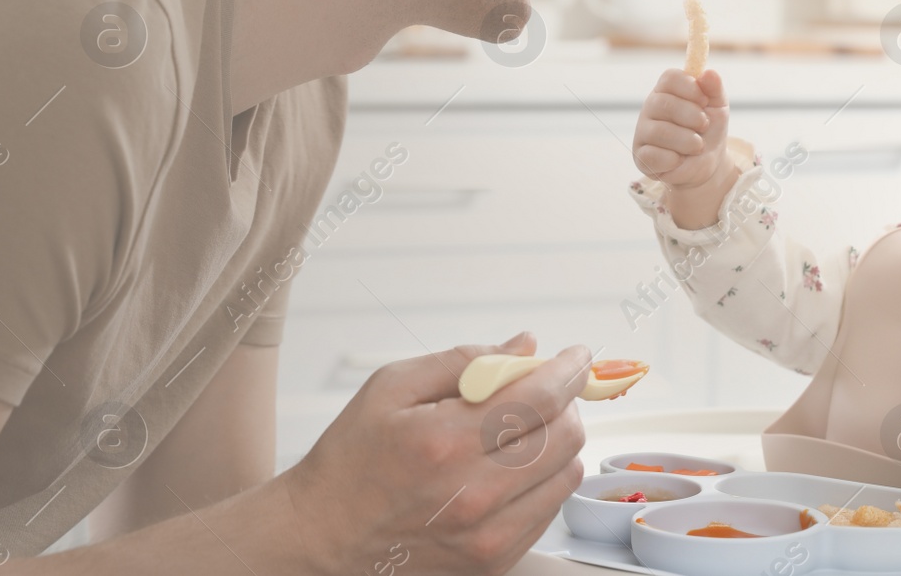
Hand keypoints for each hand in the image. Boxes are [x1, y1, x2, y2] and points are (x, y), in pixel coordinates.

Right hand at [278, 332, 589, 575]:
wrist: (324, 535)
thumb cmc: (352, 460)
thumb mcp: (390, 388)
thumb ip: (463, 360)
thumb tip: (525, 346)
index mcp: (444, 442)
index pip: (539, 398)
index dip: (568, 370)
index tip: (577, 356)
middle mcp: (472, 494)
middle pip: (565, 436)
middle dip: (565, 403)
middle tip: (544, 391)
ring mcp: (487, 535)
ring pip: (567, 474)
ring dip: (558, 442)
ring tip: (522, 430)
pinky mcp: (494, 560)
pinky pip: (550, 508)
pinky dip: (544, 479)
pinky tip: (510, 467)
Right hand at [633, 68, 733, 191]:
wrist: (708, 161)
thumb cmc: (708, 129)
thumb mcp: (717, 106)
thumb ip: (714, 88)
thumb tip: (708, 73)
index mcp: (667, 91)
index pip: (669, 78)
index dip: (689, 87)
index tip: (704, 100)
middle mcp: (650, 108)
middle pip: (663, 103)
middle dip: (691, 116)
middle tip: (704, 125)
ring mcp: (643, 132)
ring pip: (660, 132)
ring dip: (687, 141)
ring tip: (697, 145)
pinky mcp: (641, 157)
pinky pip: (653, 156)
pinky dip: (674, 160)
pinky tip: (680, 159)